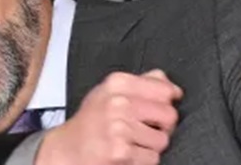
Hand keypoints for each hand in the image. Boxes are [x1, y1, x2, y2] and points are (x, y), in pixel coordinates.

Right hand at [36, 70, 181, 164]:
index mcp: (117, 83)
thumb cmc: (92, 121)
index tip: (156, 109)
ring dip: (151, 146)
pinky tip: (127, 153)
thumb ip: (142, 83)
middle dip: (162, 126)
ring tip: (131, 142)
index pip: (165, 89)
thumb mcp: (110, 92)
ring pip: (162, 140)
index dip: (166, 102)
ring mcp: (119, 128)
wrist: (68, 148)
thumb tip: (172, 86)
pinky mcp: (121, 152)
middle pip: (170, 115)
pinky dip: (143, 160)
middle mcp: (118, 102)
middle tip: (144, 129)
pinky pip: (152, 158)